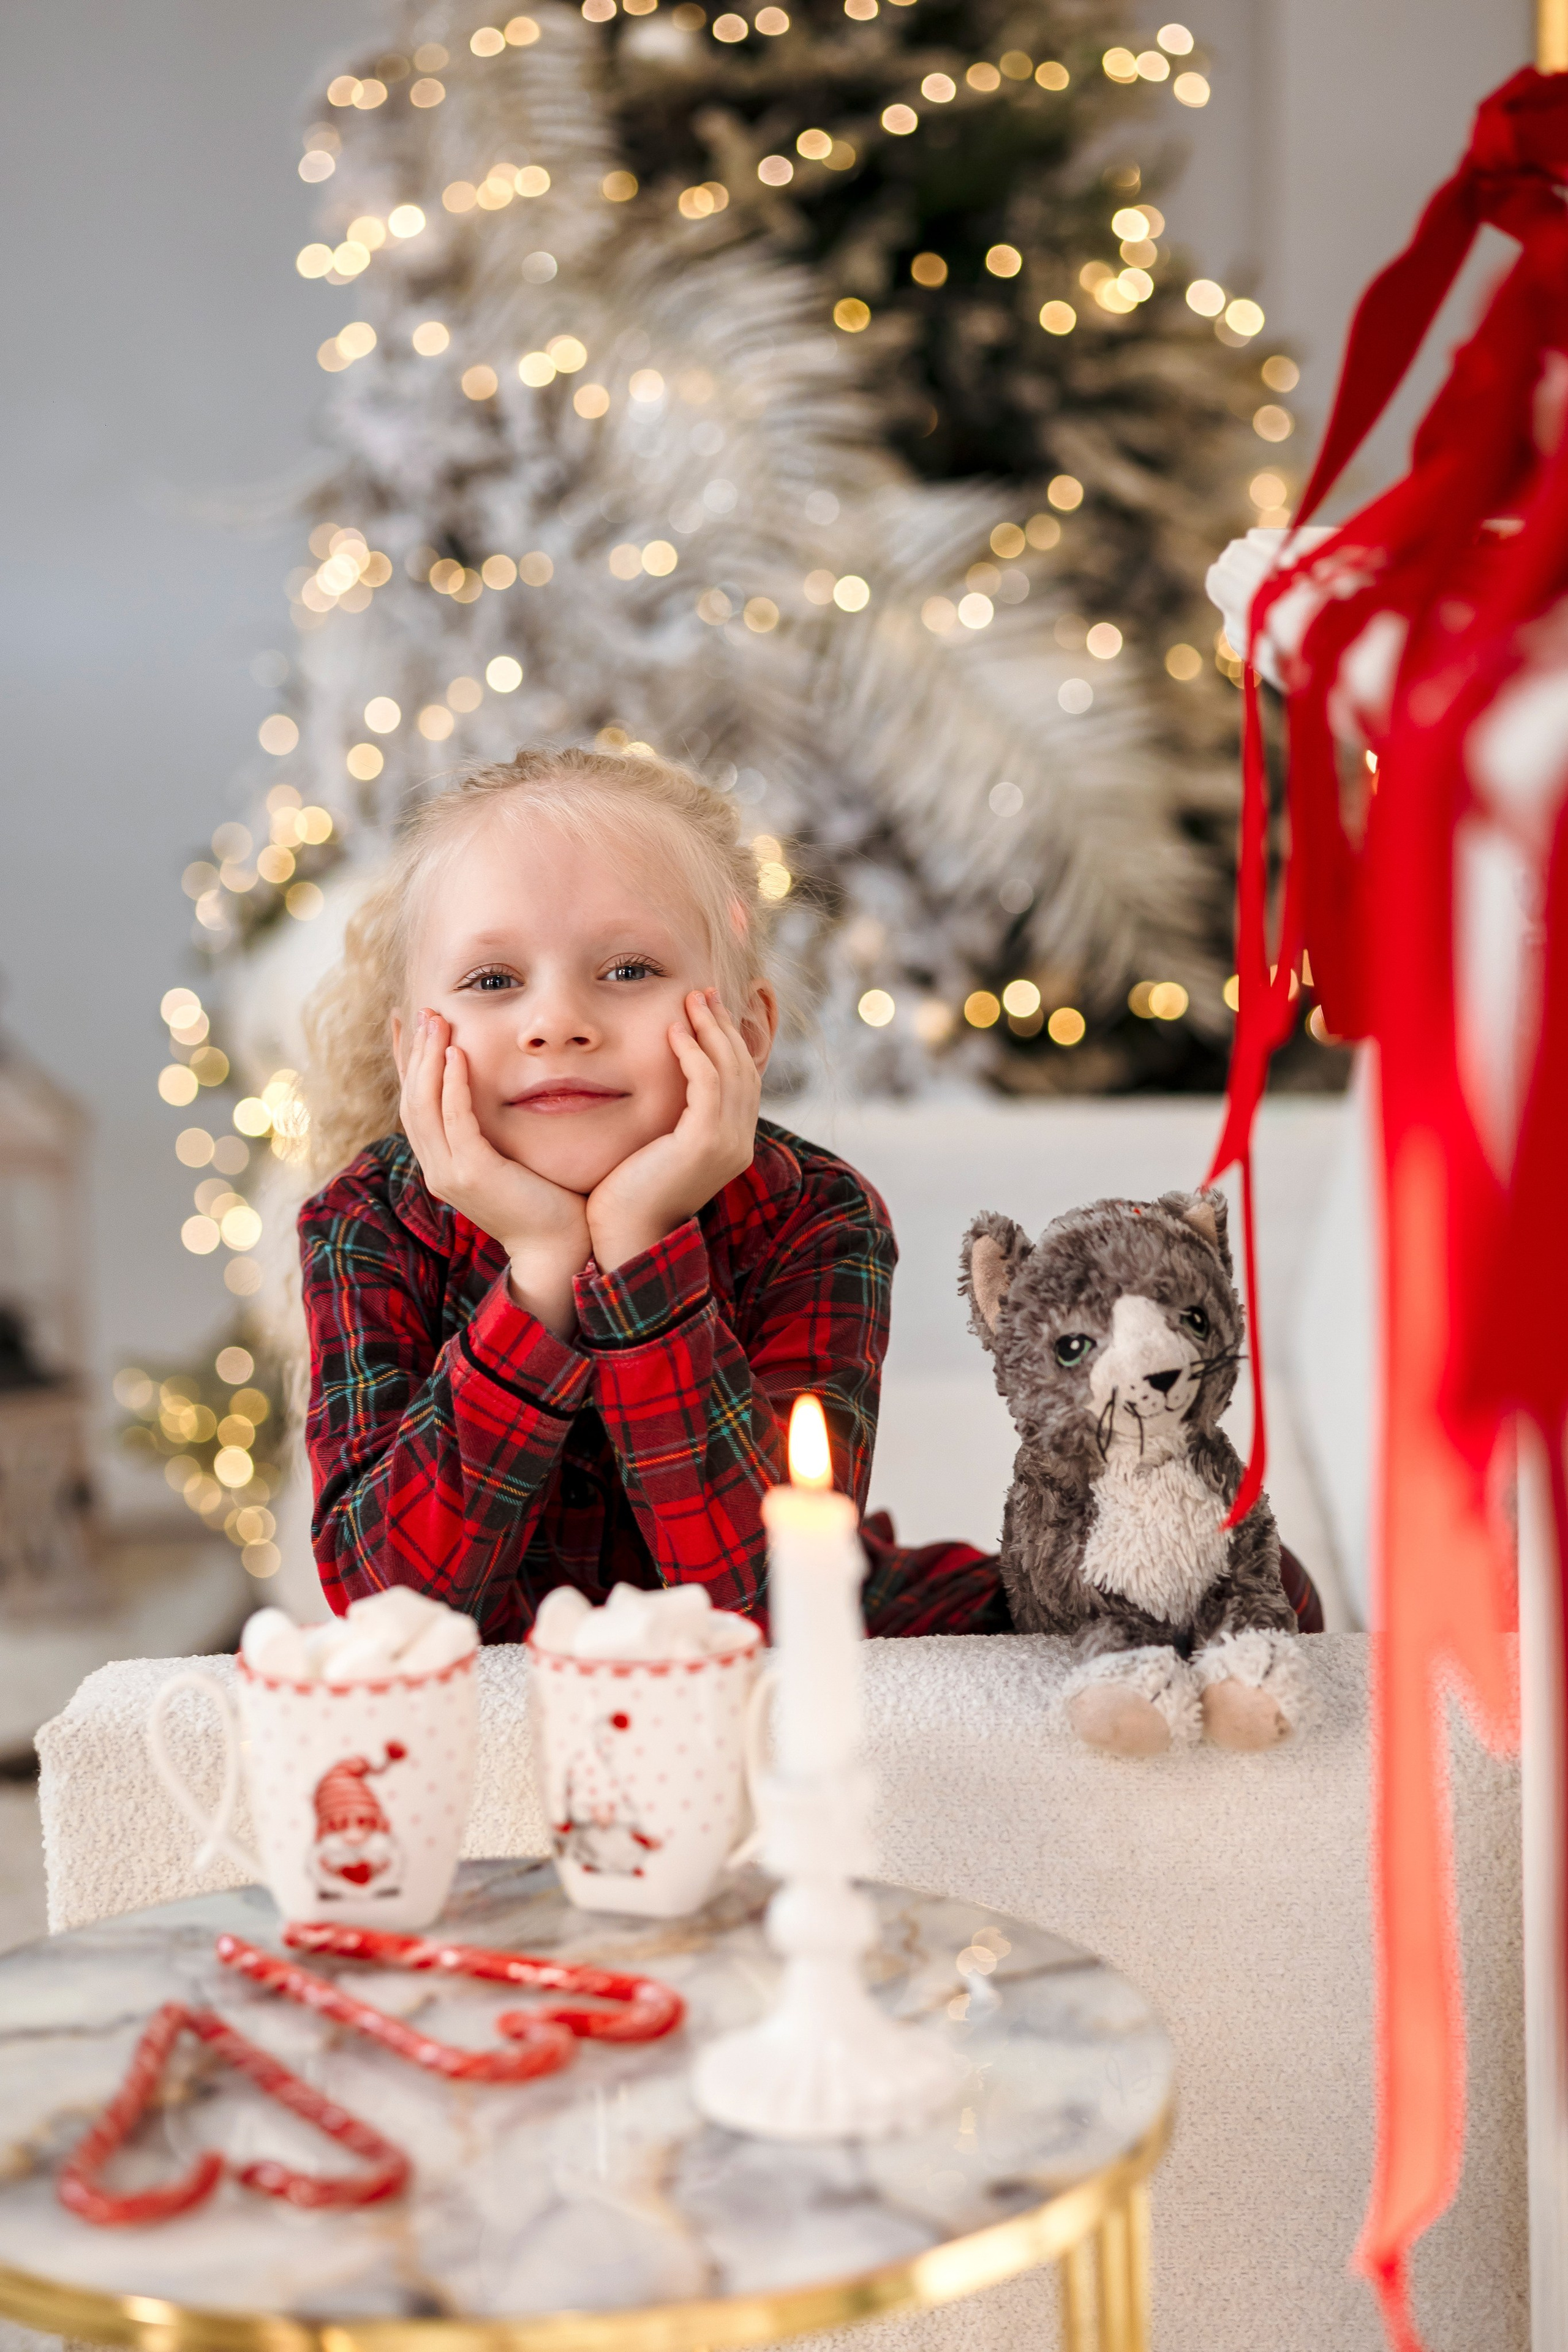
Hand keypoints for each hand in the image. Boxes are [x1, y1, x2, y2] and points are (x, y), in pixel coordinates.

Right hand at [399, 1011, 589, 1338]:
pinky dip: (452, 1086)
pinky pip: (454, 1120)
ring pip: (424, 1106)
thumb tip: (505, 1093)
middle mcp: (438, 1169)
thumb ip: (497, 1132)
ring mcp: (450, 1174)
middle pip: (411, 1100)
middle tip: (421, 1011)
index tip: (407, 1025)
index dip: (408, 1064)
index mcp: (444, 1165)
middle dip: (413, 1052)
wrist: (561, 1248)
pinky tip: (456, 1054)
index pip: (415, 1106)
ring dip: (427, 1059)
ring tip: (435, 1020)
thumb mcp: (513, 1160)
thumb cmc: (548, 1202)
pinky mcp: (473, 1174)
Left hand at [586, 989, 760, 1270]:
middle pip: (743, 1069)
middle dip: (724, 1027)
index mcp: (733, 1144)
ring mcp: (727, 1144)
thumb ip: (671, 1120)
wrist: (625, 1238)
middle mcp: (740, 1143)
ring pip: (730, 1071)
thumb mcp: (658, 1149)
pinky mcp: (706, 1144)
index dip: (727, 1042)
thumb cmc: (628, 1195)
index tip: (706, 1010)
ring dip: (711, 1031)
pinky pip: (708, 1086)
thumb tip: (660, 1086)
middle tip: (704, 994)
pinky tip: (674, 1033)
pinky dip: (694, 1054)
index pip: (742, 1081)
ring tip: (691, 1001)